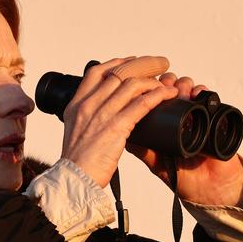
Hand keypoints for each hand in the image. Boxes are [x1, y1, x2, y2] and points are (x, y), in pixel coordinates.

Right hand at [61, 56, 178, 187]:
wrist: (74, 180)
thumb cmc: (78, 163)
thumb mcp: (76, 133)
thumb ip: (88, 120)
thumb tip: (105, 113)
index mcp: (76, 105)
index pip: (96, 72)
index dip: (117, 63)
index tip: (132, 62)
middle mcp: (88, 105)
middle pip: (118, 74)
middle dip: (142, 66)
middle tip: (158, 67)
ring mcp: (101, 115)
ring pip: (132, 85)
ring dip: (153, 81)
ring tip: (166, 83)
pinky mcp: (116, 127)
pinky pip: (142, 104)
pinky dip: (158, 95)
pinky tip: (167, 95)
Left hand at [126, 73, 242, 207]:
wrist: (211, 189)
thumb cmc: (185, 178)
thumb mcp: (158, 163)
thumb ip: (143, 150)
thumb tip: (121, 135)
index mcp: (164, 124)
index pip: (153, 98)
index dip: (149, 89)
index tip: (144, 87)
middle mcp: (180, 116)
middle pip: (170, 88)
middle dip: (166, 82)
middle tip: (163, 87)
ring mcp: (197, 115)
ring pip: (188, 89)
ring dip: (183, 84)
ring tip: (180, 91)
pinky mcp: (214, 118)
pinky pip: (209, 98)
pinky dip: (202, 92)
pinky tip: (197, 93)